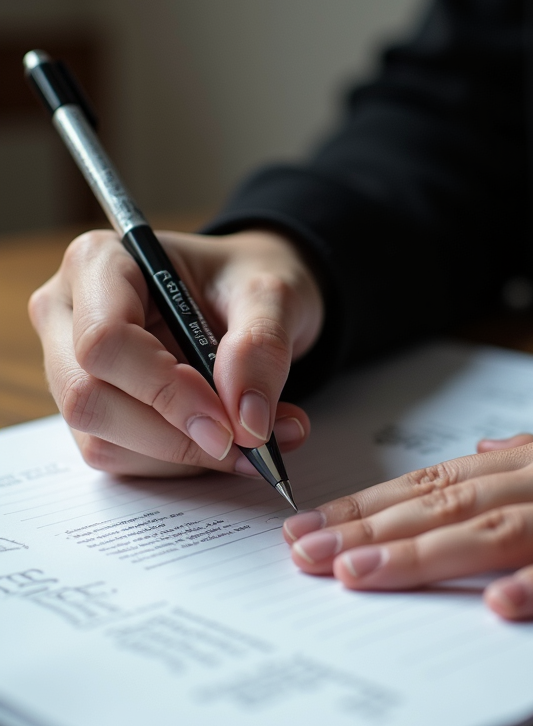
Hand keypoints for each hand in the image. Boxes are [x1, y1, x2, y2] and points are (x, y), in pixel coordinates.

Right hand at [29, 228, 323, 476]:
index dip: (163, 389)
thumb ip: (262, 346)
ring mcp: (70, 367)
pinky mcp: (93, 411)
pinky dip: (182, 463)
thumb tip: (247, 420)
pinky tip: (231, 443)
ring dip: (185, 455)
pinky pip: (121, 459)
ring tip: (258, 438)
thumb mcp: (272, 293)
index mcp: (99, 262)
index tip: (228, 419)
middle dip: (173, 434)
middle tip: (249, 441)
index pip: (104, 339)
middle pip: (88, 397)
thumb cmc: (245, 279)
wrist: (245, 297)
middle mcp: (67, 314)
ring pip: (102, 440)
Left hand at [284, 431, 532, 619]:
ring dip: (423, 553)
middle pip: (445, 505)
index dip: (366, 506)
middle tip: (306, 553)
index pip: (432, 484)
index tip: (307, 527)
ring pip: (494, 528)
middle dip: (370, 530)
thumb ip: (523, 456)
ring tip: (357, 574)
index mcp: (530, 464)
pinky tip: (497, 606)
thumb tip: (479, 449)